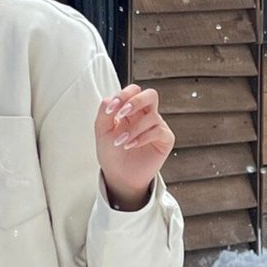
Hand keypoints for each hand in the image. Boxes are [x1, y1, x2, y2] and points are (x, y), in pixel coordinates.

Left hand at [94, 84, 174, 208]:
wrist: (118, 175)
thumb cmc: (111, 153)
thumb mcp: (102, 131)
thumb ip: (104, 113)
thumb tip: (109, 99)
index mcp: (131, 109)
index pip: (134, 91)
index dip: (124, 95)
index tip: (111, 109)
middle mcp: (146, 115)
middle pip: (151, 95)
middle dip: (136, 101)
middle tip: (122, 113)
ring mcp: (156, 126)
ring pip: (152, 116)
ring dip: (133, 128)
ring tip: (121, 141)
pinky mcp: (164, 140)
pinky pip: (158, 131)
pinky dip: (142, 137)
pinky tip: (130, 145)